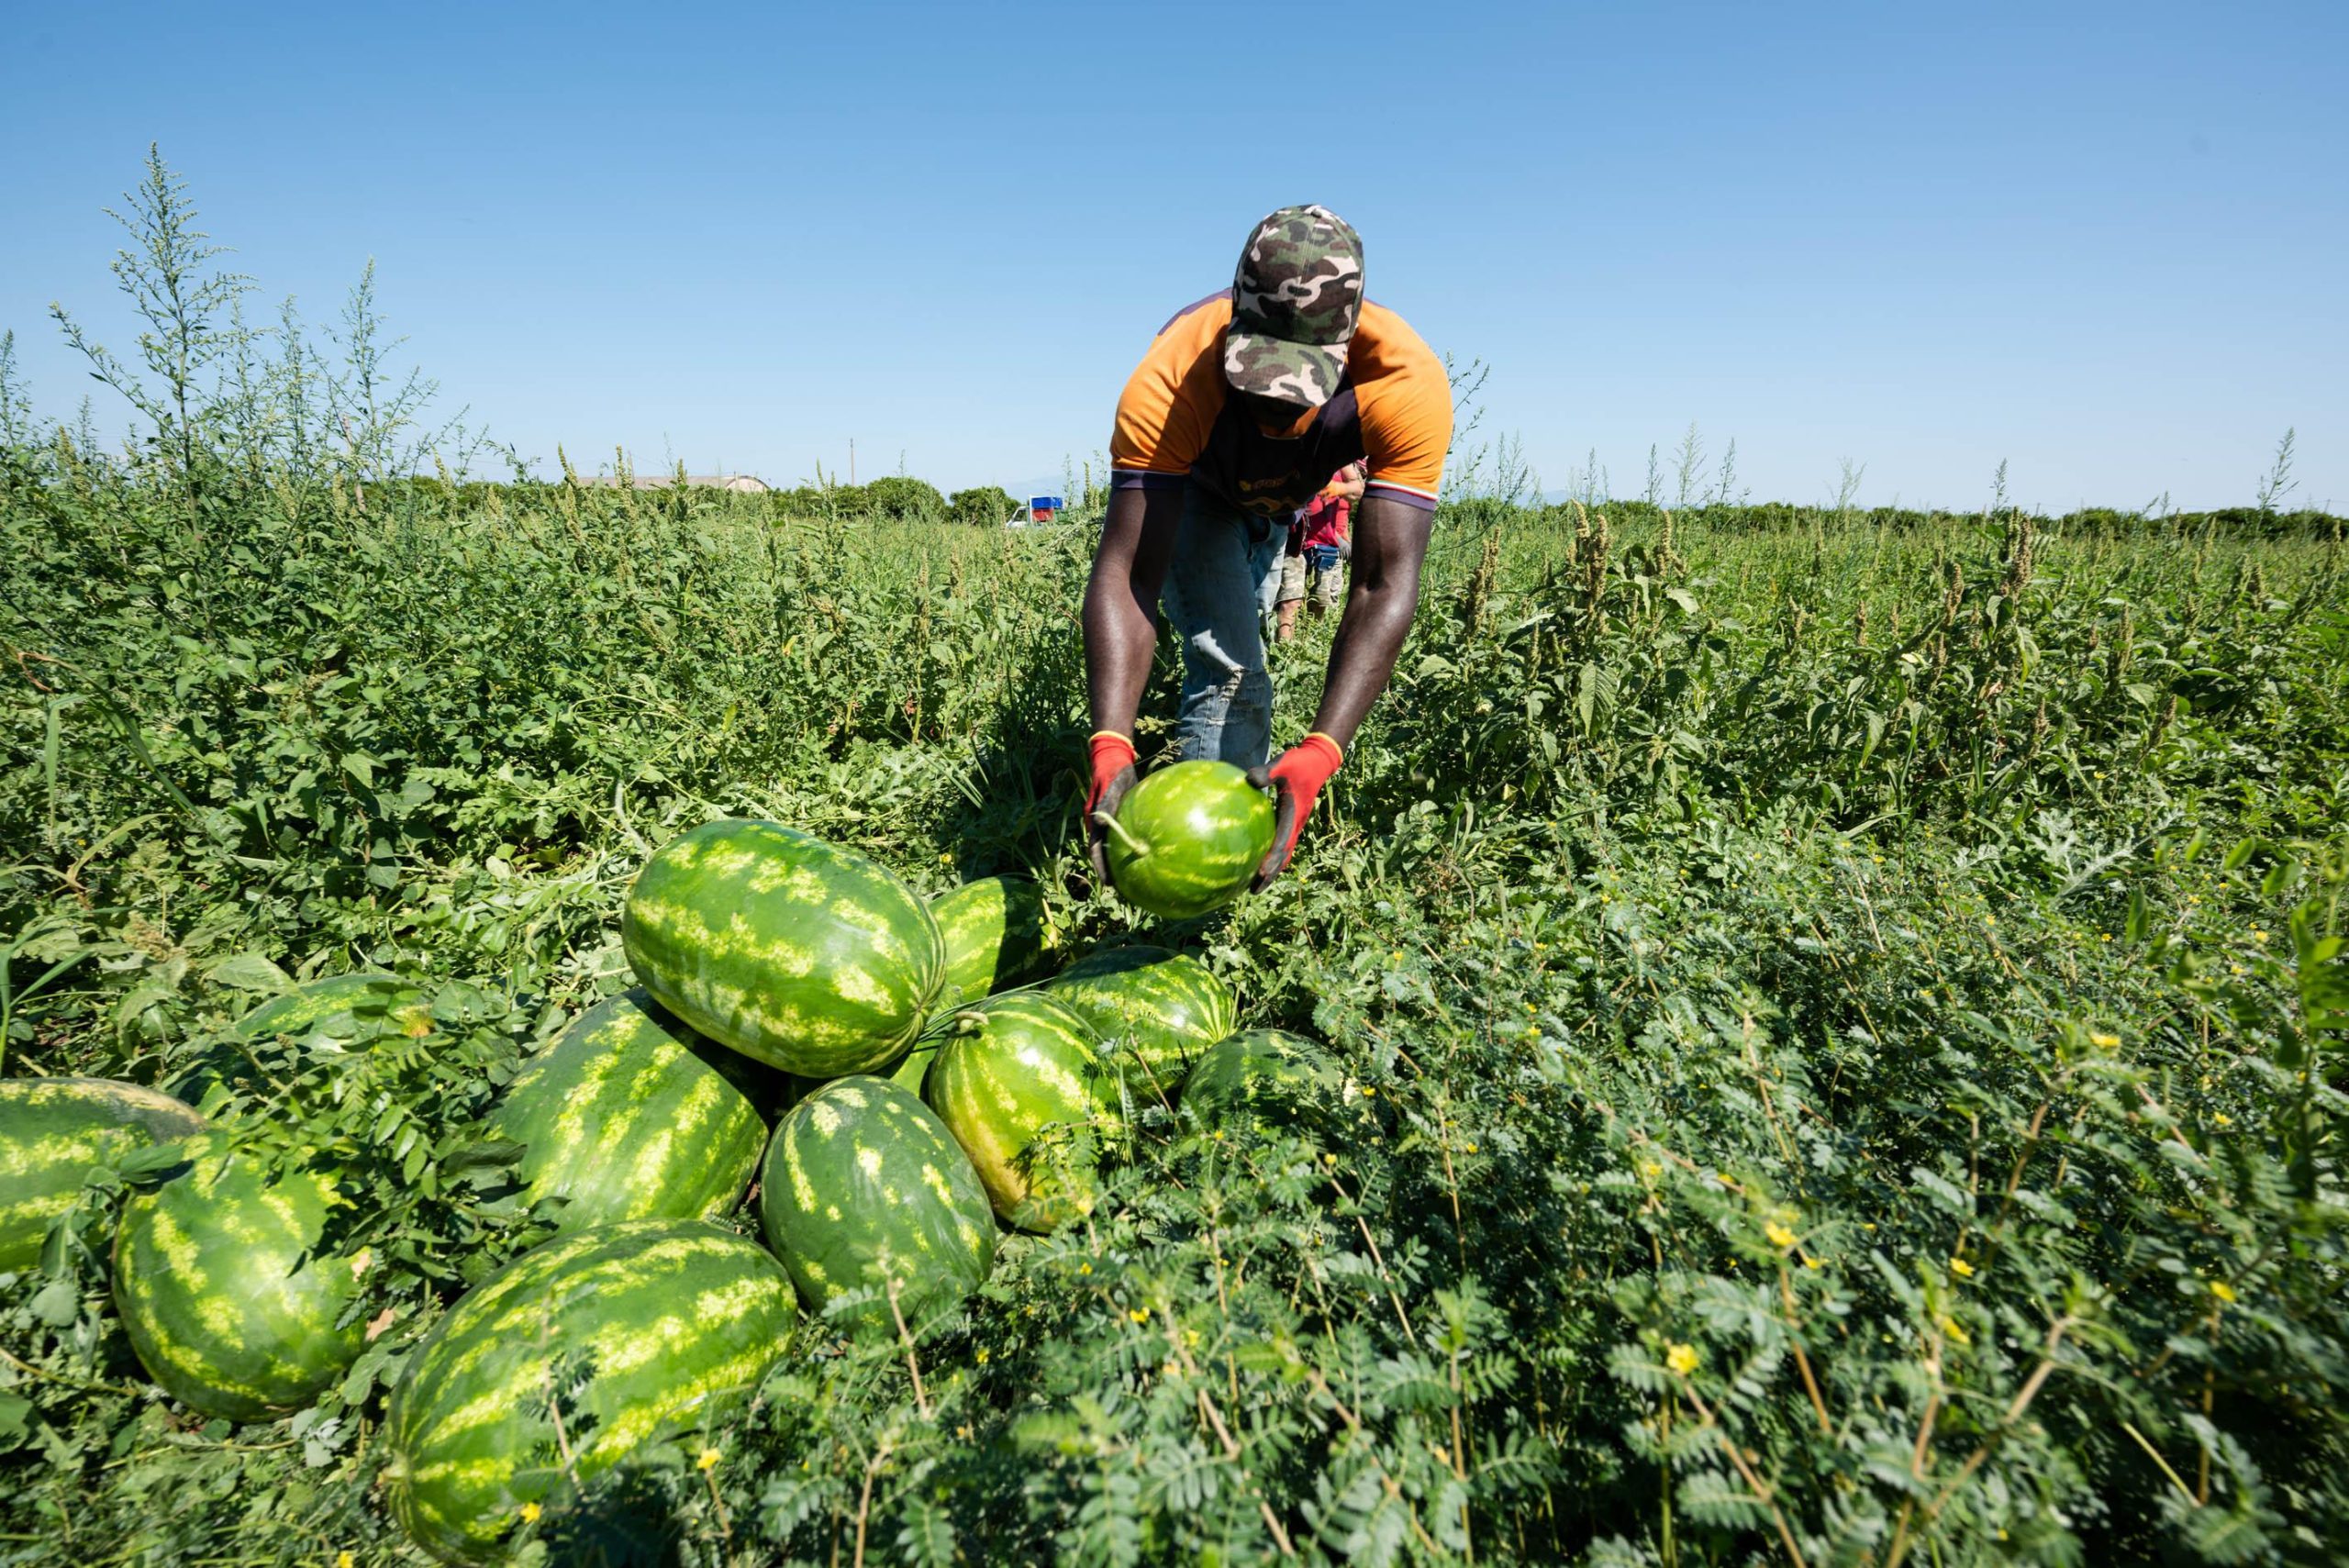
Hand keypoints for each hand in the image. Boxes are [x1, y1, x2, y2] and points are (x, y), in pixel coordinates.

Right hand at [1085, 732, 1138, 890]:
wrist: (1116, 762)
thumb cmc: (1111, 775)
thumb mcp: (1108, 789)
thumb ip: (1105, 805)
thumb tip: (1098, 822)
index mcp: (1094, 824)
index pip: (1095, 852)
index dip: (1101, 869)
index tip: (1108, 884)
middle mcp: (1102, 827)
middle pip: (1106, 854)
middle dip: (1114, 871)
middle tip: (1126, 889)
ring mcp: (1113, 824)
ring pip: (1117, 848)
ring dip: (1124, 862)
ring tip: (1138, 878)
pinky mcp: (1124, 819)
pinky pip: (1129, 836)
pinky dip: (1136, 846)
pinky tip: (1153, 853)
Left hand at [1244, 733, 1343, 890]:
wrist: (1317, 762)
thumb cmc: (1298, 763)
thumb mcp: (1282, 764)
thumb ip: (1267, 773)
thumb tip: (1248, 779)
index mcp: (1293, 816)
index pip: (1282, 844)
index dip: (1271, 860)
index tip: (1259, 874)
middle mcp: (1295, 825)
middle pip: (1283, 857)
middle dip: (1269, 875)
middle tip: (1252, 891)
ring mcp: (1294, 825)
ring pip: (1283, 854)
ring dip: (1270, 870)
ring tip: (1252, 884)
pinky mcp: (1290, 821)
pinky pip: (1280, 844)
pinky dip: (1270, 855)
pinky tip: (1254, 858)